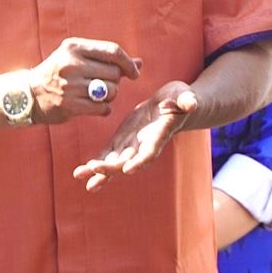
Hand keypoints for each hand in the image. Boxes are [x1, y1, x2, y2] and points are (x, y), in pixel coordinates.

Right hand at [26, 37, 140, 124]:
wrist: (28, 94)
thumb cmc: (58, 73)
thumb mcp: (76, 57)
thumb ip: (107, 59)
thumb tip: (139, 63)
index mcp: (74, 47)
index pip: (113, 51)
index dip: (128, 63)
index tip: (134, 73)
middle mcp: (71, 64)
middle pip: (114, 73)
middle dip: (115, 82)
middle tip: (105, 86)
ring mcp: (70, 85)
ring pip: (110, 92)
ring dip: (110, 96)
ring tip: (98, 96)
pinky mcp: (69, 105)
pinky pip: (102, 108)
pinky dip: (104, 109)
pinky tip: (95, 107)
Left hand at [71, 81, 195, 190]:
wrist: (172, 105)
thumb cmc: (181, 99)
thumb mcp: (184, 96)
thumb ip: (187, 101)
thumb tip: (191, 103)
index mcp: (158, 136)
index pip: (149, 152)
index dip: (139, 161)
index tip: (128, 169)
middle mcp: (144, 146)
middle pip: (127, 161)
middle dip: (111, 167)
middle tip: (95, 169)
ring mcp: (132, 146)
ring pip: (113, 162)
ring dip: (97, 170)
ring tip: (80, 176)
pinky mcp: (122, 141)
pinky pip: (106, 155)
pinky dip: (94, 165)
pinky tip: (80, 173)